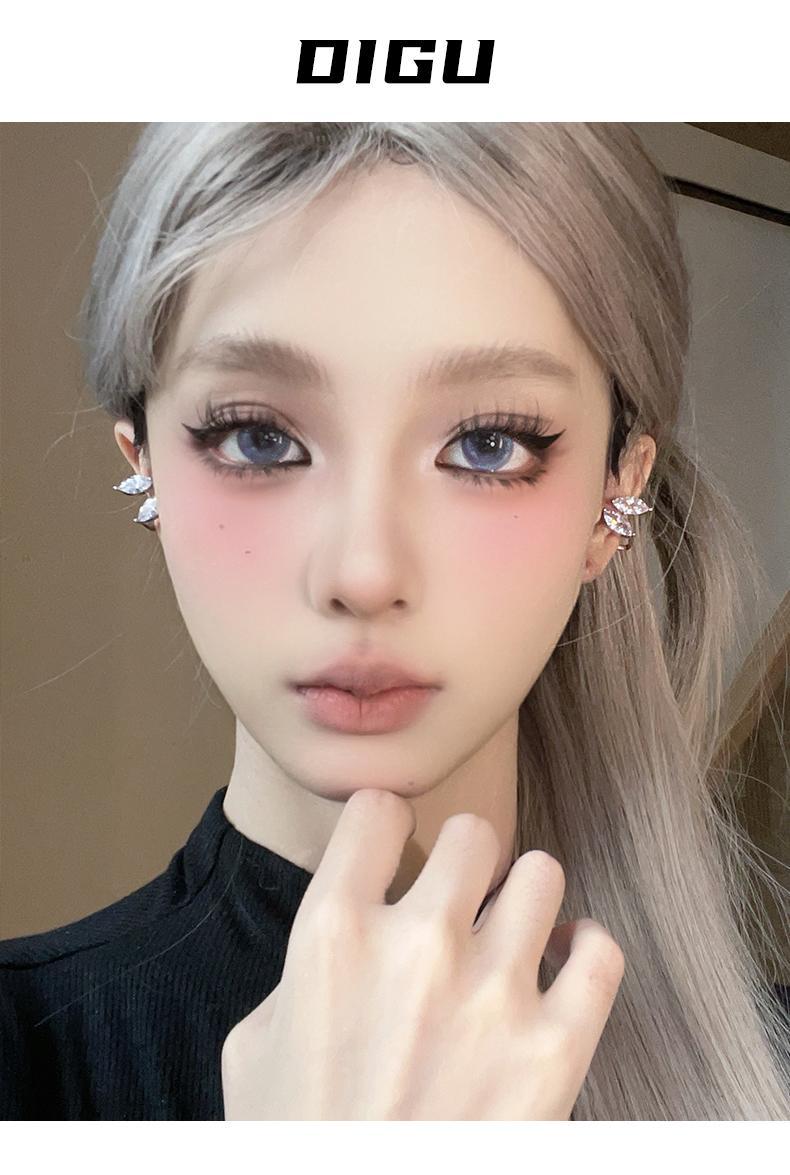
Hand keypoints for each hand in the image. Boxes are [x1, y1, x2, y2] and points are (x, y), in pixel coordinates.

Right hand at [221, 787, 623, 1118]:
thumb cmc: (296, 1143)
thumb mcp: (256, 1045)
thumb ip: (303, 964)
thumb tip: (351, 922)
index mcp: (332, 936)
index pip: (378, 810)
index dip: (384, 827)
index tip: (393, 849)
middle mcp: (416, 948)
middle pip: (472, 833)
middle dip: (463, 861)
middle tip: (459, 900)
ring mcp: (492, 996)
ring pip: (542, 871)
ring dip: (524, 899)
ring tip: (512, 932)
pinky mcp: (555, 1050)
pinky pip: (600, 950)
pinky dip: (585, 949)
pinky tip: (562, 964)